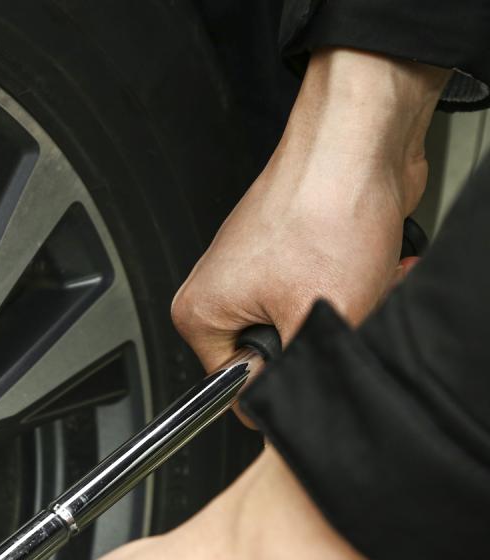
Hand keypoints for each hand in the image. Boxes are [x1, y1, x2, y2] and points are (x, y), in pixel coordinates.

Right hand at [172, 48, 447, 375]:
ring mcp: (256, 269)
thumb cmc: (324, 208)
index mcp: (200, 314)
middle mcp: (220, 290)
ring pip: (309, 323)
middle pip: (279, 355)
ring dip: (349, 308)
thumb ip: (297, 377)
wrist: (362, 139)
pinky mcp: (293, 252)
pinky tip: (371, 264)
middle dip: (325, 337)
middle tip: (345, 309)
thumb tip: (289, 409)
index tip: (315, 360)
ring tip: (364, 278)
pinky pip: (324, 292)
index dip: (286, 380)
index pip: (238, 387)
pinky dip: (356, 284)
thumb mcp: (315, 320)